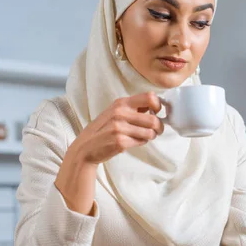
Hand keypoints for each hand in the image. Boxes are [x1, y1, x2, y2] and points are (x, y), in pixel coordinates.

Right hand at [55, 92, 163, 214]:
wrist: (86, 147)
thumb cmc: (104, 129)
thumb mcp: (115, 112)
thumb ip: (133, 107)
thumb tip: (156, 105)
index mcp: (121, 103)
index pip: (150, 97)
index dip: (158, 106)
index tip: (156, 112)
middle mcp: (120, 113)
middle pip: (153, 119)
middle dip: (159, 127)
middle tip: (157, 130)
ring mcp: (120, 128)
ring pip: (150, 132)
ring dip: (151, 136)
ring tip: (144, 136)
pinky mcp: (120, 142)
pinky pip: (141, 142)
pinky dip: (141, 143)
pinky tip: (133, 142)